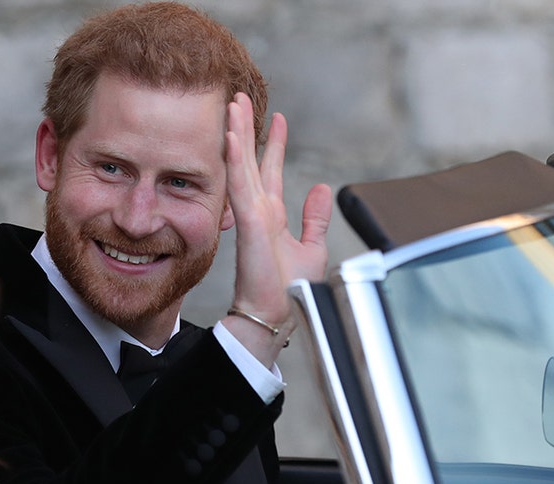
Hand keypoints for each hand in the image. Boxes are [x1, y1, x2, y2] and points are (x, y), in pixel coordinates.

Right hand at [224, 92, 332, 363]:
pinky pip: (240, 185)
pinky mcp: (249, 223)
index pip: (270, 170)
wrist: (276, 315)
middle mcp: (258, 211)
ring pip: (241, 165)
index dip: (273, 143)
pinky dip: (235, 160)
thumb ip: (315, 218)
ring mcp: (251, 215)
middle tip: (240, 97)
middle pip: (250, 160)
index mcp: (271, 216)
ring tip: (233, 104)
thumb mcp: (311, 247)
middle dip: (246, 128)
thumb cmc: (289, 291)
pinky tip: (231, 137)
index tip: (277, 118)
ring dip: (236, 134)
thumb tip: (322, 189)